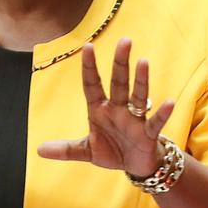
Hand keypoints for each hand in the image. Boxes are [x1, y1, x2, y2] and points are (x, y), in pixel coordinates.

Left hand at [37, 38, 174, 176]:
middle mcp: (117, 109)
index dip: (89, 66)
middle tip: (125, 40)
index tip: (87, 45)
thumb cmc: (112, 151)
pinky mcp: (148, 134)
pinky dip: (162, 113)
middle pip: (118, 82)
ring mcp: (134, 119)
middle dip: (120, 62)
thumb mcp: (86, 151)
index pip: (92, 84)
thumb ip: (65, 149)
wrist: (136, 167)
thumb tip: (38, 150)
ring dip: (140, 80)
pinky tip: (169, 102)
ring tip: (143, 61)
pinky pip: (155, 122)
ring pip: (137, 95)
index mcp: (99, 109)